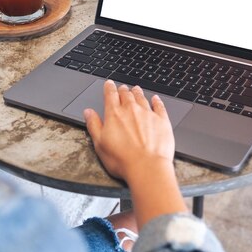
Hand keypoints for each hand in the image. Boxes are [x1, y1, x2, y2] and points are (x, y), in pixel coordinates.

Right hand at [84, 80, 187, 227]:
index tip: (109, 84)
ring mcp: (148, 114)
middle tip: (122, 88)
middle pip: (126, 95)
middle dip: (123, 90)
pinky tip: (155, 99)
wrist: (147, 167)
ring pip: (141, 98)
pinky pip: (159, 106)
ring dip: (137, 92)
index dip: (109, 88)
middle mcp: (131, 110)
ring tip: (135, 89)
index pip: (110, 95)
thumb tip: (88, 112)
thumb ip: (94, 125)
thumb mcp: (99, 144)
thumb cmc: (122, 160)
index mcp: (114, 114)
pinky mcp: (162, 121)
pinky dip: (156, 101)